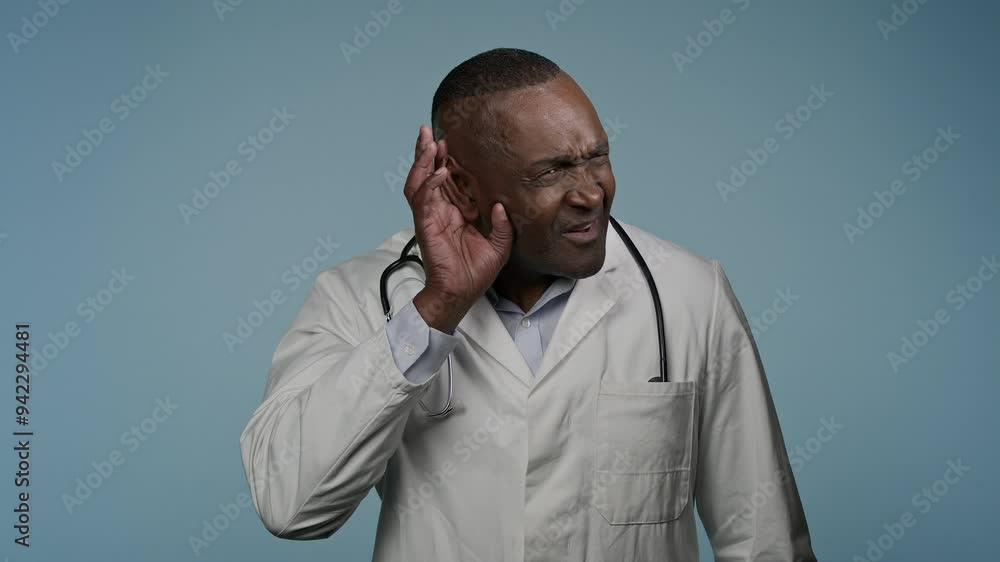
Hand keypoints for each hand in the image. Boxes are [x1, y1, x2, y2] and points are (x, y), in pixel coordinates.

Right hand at [403, 125, 513, 332]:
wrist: (461, 293)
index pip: (448, 180)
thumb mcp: (500, 245)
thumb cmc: (477, 272)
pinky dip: (429, 184)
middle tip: (428, 131)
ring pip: (419, 182)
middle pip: (428, 174)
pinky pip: (423, 200)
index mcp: (456, 212)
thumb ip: (502, 225)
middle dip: (427, 152)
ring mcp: (430, 217)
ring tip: (427, 142)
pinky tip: (438, 172)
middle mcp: (440, 211)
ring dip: (422, 162)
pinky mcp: (426, 225)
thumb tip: (503, 205)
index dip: (446, 160)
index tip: (450, 140)